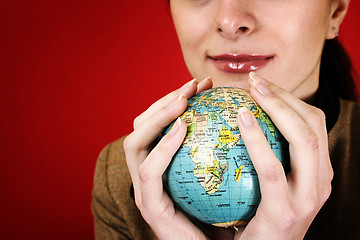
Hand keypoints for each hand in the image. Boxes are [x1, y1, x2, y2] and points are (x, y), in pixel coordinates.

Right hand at [123, 77, 213, 239]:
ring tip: (183, 100)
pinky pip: (151, 171)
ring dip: (158, 116)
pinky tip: (184, 127)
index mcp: (161, 164)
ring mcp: (145, 190)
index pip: (157, 124)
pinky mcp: (151, 207)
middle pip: (140, 127)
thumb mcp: (224, 173)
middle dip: (164, 101)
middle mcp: (147, 174)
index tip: (202, 84)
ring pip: (135, 143)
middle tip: (193, 85)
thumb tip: (245, 112)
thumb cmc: (225, 215)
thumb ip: (223, 148)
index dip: (174, 99)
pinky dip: (163, 146)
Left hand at [234, 73, 332, 239]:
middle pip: (312, 125)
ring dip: (277, 108)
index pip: (311, 123)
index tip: (260, 84)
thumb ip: (264, 155)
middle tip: (254, 81)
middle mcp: (321, 181)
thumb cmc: (256, 216)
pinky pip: (272, 169)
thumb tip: (238, 117)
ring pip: (303, 140)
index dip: (289, 98)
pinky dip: (258, 140)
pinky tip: (241, 119)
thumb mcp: (266, 182)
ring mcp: (308, 198)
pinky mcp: (286, 212)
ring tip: (249, 92)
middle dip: (284, 97)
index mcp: (318, 171)